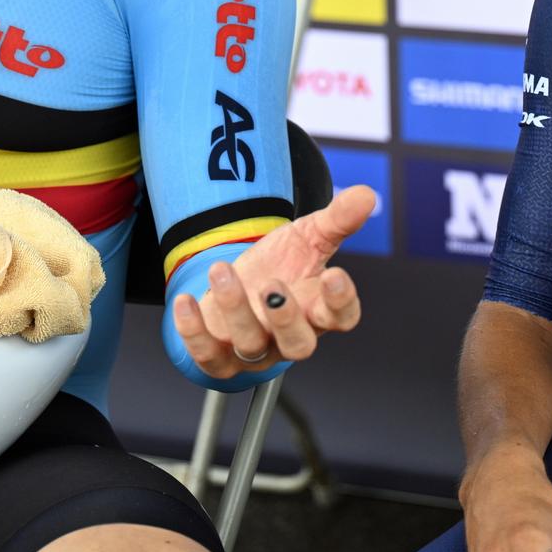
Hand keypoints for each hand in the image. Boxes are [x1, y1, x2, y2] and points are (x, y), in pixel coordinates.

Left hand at [169, 185, 374, 377]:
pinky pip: (207, 356)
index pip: (342, 317)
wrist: (239, 282)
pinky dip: (193, 332)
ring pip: (251, 345)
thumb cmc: (281, 264)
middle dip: (285, 318)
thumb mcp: (308, 236)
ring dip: (235, 309)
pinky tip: (185, 301)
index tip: (335, 275)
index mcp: (318, 310)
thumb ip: (337, 219)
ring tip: (222, 269)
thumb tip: (367, 195)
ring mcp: (255, 350)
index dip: (341, 302)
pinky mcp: (219, 356)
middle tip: (273, 285)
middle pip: (299, 345)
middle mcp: (290, 336)